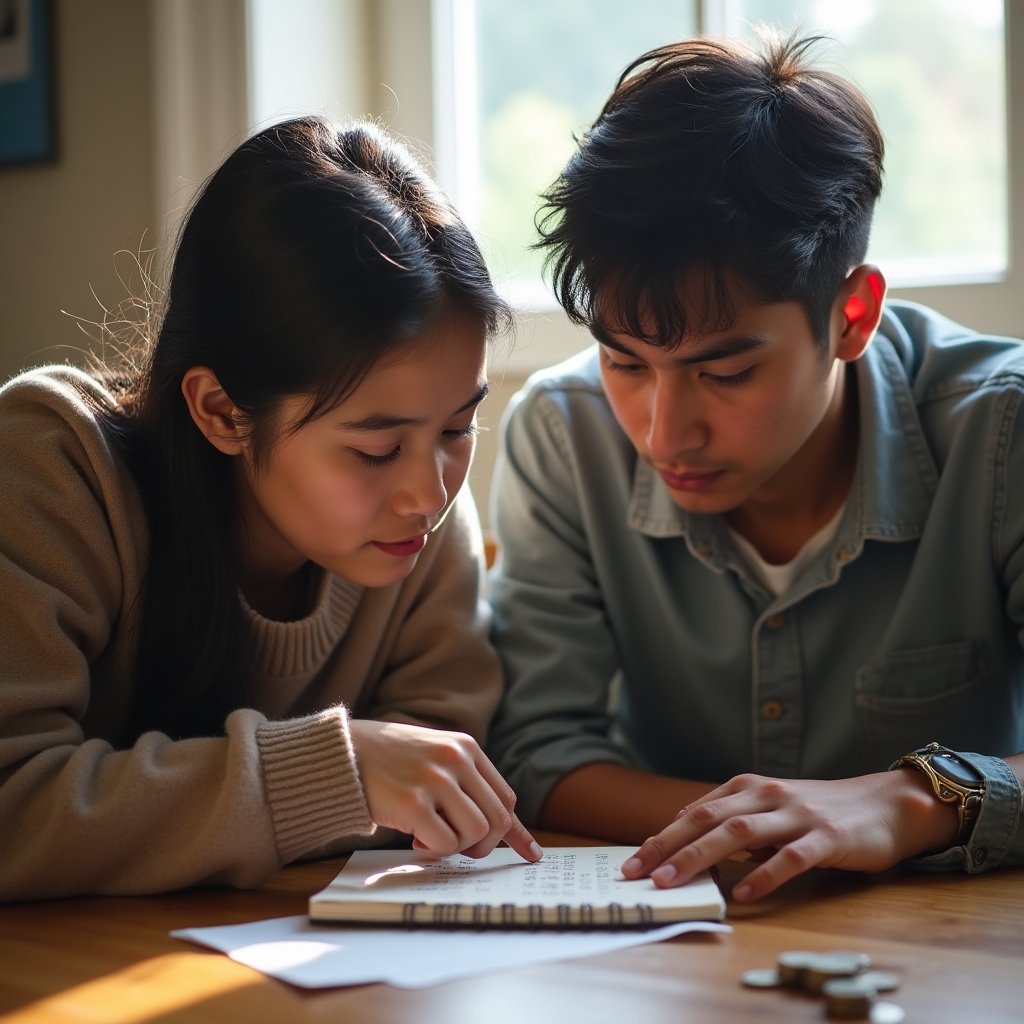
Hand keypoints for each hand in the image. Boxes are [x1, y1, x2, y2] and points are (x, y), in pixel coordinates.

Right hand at [349, 719, 541, 862]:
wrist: (344, 752)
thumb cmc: (391, 761)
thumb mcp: (436, 757)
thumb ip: (466, 783)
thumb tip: (504, 828)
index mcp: (467, 748)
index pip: (506, 798)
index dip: (514, 831)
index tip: (531, 855)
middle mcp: (456, 760)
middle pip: (497, 820)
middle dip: (482, 846)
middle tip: (458, 847)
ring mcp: (435, 780)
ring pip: (476, 833)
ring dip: (456, 848)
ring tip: (429, 837)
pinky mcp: (412, 803)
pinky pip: (444, 844)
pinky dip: (434, 851)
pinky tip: (414, 840)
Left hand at [620, 769, 958, 901]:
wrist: (886, 803)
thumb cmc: (822, 810)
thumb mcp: (771, 805)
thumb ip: (733, 815)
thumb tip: (685, 825)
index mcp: (750, 788)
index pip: (696, 812)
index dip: (662, 836)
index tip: (632, 861)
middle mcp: (768, 796)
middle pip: (708, 819)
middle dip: (668, 845)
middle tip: (638, 873)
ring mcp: (798, 815)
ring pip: (740, 833)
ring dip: (702, 857)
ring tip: (674, 881)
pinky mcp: (828, 838)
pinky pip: (790, 857)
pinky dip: (763, 875)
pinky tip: (742, 894)